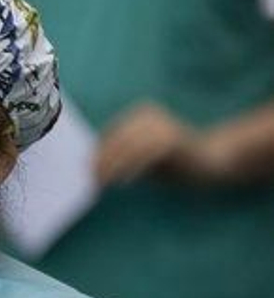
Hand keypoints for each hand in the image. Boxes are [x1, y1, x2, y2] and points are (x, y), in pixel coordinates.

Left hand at [95, 102, 231, 185]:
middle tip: (91, 178)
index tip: (85, 169)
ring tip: (103, 183)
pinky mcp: (172, 139)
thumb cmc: (171, 162)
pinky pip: (146, 154)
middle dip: (102, 160)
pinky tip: (123, 182)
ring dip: (113, 166)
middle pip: (117, 139)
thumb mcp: (141, 158)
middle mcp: (149, 116)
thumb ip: (121, 157)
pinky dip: (132, 168)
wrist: (212, 162)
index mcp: (140, 115)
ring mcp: (162, 125)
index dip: (98, 152)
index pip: (111, 134)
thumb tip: (92, 166)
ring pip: (129, 147)